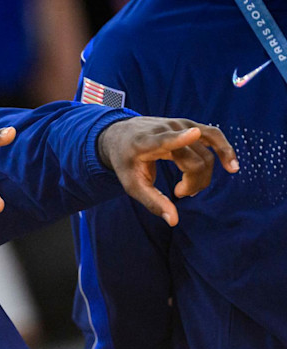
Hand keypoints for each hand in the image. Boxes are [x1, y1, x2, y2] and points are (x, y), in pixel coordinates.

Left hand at [99, 117, 238, 225]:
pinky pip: (214, 136)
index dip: (179, 138)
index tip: (193, 133)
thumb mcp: (132, 185)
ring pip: (207, 150)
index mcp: (145, 142)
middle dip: (193, 183)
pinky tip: (232, 167)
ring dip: (206, 174)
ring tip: (193, 189)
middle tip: (179, 193)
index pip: (164, 139)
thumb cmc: (126, 162)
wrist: (121, 135)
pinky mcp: (190, 123)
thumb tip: (174, 221)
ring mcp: (180, 124)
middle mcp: (166, 129)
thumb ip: (152, 202)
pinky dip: (224, 150)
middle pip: (195, 159)